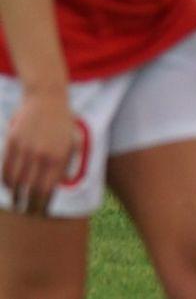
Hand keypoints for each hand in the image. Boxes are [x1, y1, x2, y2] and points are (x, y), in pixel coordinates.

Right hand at [2, 87, 79, 216]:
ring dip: (15, 196)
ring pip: (16, 181)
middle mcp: (42, 154)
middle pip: (30, 189)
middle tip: (28, 212)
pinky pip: (5, 169)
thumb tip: (62, 184)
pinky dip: (6, 181)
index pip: (48, 189)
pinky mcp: (12, 142)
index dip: (43, 204)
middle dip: (28, 205)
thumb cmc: (63, 122)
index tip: (41, 212)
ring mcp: (26, 149)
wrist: (47, 98)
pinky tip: (10, 187)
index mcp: (60, 156)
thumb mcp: (74, 141)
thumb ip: (69, 163)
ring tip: (18, 203)